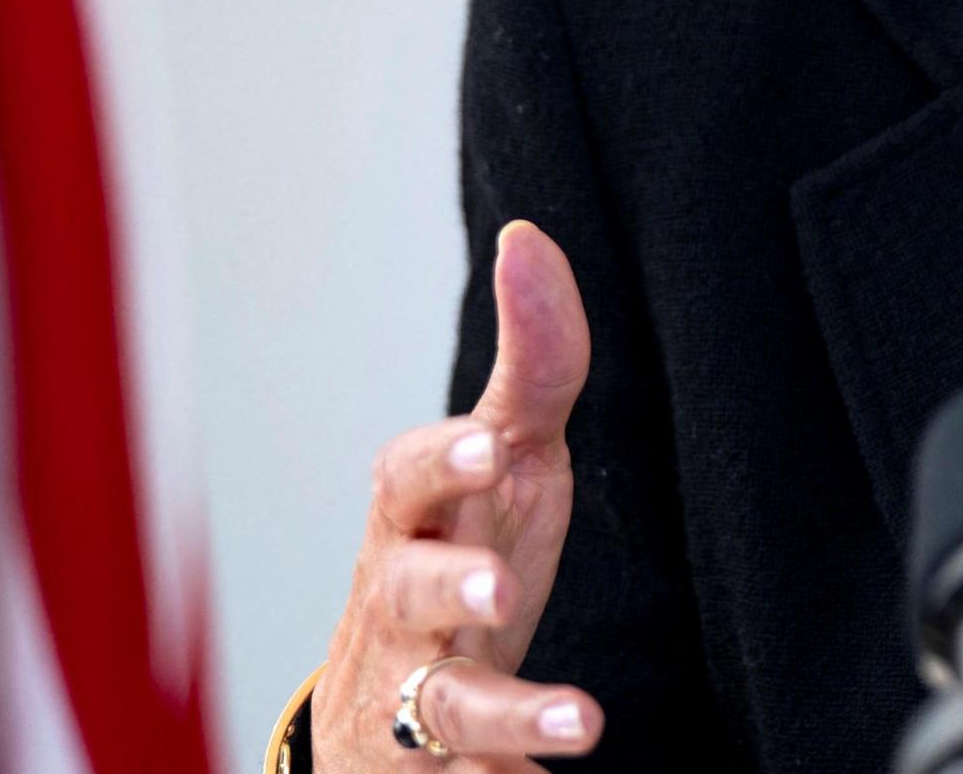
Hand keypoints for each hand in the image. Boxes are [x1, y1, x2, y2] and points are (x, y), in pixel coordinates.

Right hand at [315, 220, 604, 768]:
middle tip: (497, 591)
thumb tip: (528, 240)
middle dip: (444, 584)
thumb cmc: (459, 552)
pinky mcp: (442, 766)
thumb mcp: (504, 462)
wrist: (382, 709)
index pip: (407, 476)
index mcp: (417, 519)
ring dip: (506, 711)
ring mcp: (414, 690)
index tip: (486, 445)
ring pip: (438, 705)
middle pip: (400, 589)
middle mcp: (403, 603)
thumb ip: (533, 360)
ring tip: (580, 724)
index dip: (440, 460)